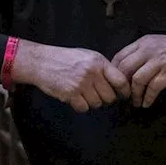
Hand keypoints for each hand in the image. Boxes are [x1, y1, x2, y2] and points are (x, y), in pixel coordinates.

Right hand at [12, 40, 129, 112]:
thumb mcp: (87, 56)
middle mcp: (92, 72)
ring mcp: (81, 84)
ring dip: (92, 102)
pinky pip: (84, 108)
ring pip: (97, 103)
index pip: (120, 80)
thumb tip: (119, 83)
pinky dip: (80, 106)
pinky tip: (74, 97)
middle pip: (110, 96)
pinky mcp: (70, 94)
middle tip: (96, 94)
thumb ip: (103, 68)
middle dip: (105, 98)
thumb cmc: (65, 58)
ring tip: (82, 93)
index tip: (123, 95)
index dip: (124, 91)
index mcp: (98, 62)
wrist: (41, 62)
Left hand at [113, 33, 165, 107]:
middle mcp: (148, 50)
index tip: (115, 84)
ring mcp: (159, 61)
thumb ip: (142, 54)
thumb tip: (126, 70)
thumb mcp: (157, 45)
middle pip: (124, 69)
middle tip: (122, 96)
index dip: (114, 73)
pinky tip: (147, 103)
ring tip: (135, 102)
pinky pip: (153, 87)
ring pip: (137, 79)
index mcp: (143, 43)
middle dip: (121, 85)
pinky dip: (148, 97)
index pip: (119, 57)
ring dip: (134, 94)